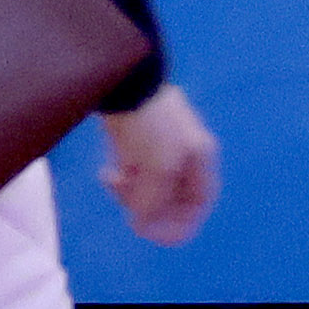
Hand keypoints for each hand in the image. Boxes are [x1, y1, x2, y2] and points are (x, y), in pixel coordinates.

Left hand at [96, 84, 222, 245]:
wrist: (123, 80)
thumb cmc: (149, 121)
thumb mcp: (159, 166)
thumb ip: (154, 200)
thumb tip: (142, 224)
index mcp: (200, 160)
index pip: (197, 206)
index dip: (177, 225)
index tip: (148, 229)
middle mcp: (184, 159)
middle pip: (171, 203)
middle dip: (149, 209)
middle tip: (128, 206)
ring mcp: (159, 153)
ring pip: (149, 193)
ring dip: (131, 196)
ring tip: (115, 181)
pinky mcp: (137, 148)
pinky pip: (132, 180)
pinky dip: (121, 184)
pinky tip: (108, 174)